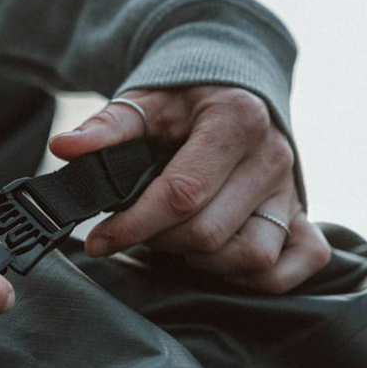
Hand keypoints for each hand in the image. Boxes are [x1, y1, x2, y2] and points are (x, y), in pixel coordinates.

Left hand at [49, 86, 330, 291]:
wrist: (233, 90)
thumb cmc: (185, 103)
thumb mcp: (145, 103)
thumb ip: (106, 128)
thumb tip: (64, 147)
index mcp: (236, 121)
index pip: (182, 194)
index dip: (134, 225)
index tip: (99, 239)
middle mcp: (273, 157)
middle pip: (210, 232)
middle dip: (162, 241)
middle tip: (140, 230)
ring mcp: (292, 191)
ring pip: (253, 256)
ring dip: (206, 262)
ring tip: (178, 240)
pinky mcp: (302, 216)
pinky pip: (294, 265)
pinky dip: (257, 277)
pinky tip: (221, 260)